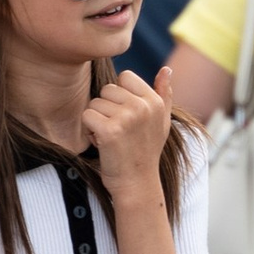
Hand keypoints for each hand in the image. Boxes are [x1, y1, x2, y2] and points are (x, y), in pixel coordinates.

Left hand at [80, 69, 168, 200]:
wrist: (136, 184)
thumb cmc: (146, 152)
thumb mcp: (162, 122)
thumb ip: (164, 94)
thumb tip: (167, 69)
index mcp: (155, 101)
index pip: (125, 76)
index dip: (120, 95)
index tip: (126, 116)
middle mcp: (143, 106)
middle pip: (107, 89)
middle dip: (106, 108)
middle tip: (117, 130)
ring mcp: (127, 118)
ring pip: (95, 103)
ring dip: (97, 120)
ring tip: (111, 137)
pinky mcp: (109, 130)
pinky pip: (87, 116)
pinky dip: (89, 130)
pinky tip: (102, 143)